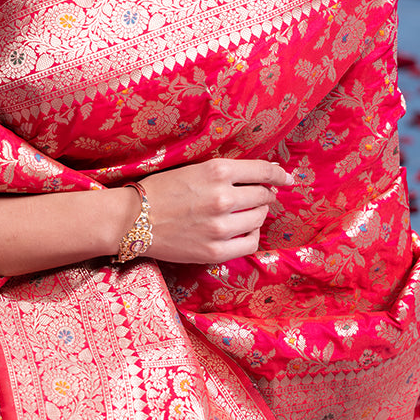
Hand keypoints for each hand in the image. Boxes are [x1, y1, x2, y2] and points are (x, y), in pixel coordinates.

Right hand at [137, 158, 292, 264]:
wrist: (132, 219)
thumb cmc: (160, 190)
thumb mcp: (194, 169)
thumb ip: (225, 172)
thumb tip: (262, 178)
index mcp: (217, 171)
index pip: (263, 172)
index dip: (279, 175)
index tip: (287, 178)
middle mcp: (223, 197)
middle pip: (264, 196)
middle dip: (262, 195)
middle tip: (252, 197)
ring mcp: (220, 226)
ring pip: (259, 218)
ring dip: (256, 214)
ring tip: (242, 213)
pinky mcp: (215, 250)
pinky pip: (251, 242)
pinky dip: (251, 235)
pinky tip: (241, 230)